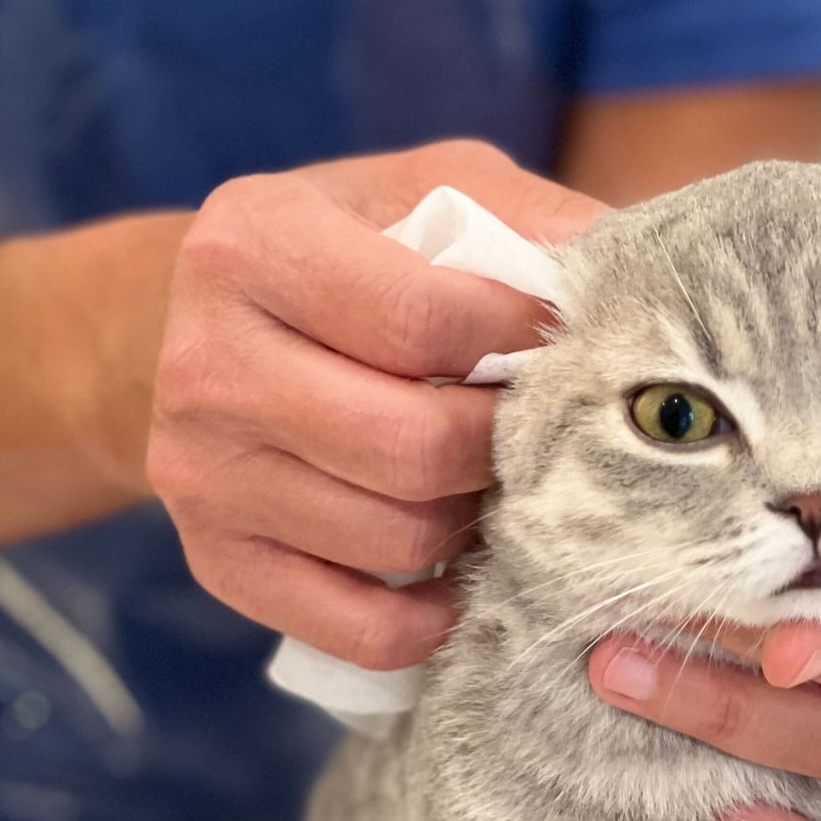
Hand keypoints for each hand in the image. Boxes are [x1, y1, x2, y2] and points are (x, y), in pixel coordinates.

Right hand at [149, 141, 601, 665]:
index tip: (568, 341)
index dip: (525, 340)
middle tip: (539, 428)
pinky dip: (434, 616)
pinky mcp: (216, 561)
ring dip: (475, 522)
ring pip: (397, 538)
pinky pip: (361, 628)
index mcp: (252, 245)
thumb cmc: (341, 253)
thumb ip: (527, 219)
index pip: (426, 321)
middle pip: (414, 446)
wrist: (176, 327)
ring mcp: (202, 473)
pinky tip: (458, 567)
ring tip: (493, 480)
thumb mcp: (420, 193)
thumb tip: (644, 278)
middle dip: (507, 446)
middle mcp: (208, 363)